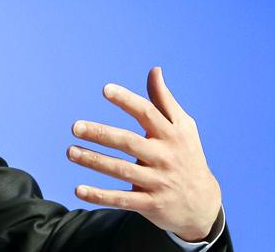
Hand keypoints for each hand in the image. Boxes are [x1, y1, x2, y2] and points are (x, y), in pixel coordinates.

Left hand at [67, 67, 221, 241]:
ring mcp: (158, 182)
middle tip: (75, 126)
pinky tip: (78, 190)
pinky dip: (100, 196)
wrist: (203, 205)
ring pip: (120, 170)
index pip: (147, 113)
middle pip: (128, 142)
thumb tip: (154, 70)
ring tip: (70, 151)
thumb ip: (164, 100)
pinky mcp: (151, 204)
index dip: (127, 100)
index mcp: (172, 135)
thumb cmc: (187, 156)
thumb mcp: (183, 128)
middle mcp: (164, 157)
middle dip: (101, 134)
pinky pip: (121, 199)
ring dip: (94, 161)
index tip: (106, 89)